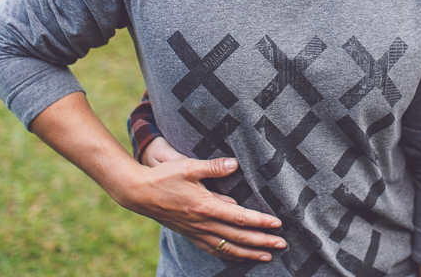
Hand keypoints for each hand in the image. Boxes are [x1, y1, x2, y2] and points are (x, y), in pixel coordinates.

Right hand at [30, 93, 286, 262]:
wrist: (138, 193)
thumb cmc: (164, 177)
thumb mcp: (188, 166)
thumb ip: (213, 167)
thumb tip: (235, 164)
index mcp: (205, 206)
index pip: (239, 217)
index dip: (259, 222)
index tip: (277, 224)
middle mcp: (202, 223)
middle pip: (237, 237)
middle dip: (261, 242)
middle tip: (282, 244)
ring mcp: (195, 231)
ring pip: (227, 248)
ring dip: (249, 253)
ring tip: (267, 256)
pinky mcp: (190, 233)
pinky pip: (212, 249)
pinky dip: (228, 255)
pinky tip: (238, 256)